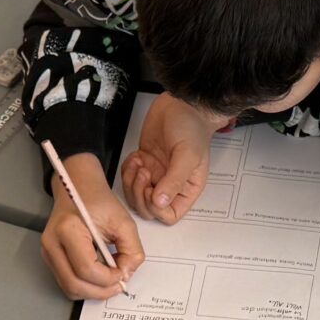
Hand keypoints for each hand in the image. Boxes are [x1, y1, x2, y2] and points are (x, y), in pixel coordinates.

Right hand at [40, 154, 143, 299]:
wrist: (78, 189)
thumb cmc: (98, 202)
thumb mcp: (124, 222)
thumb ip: (131, 250)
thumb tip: (127, 274)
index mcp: (68, 229)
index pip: (87, 269)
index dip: (108, 278)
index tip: (123, 272)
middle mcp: (52, 243)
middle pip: (74, 284)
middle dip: (101, 291)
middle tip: (119, 284)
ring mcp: (48, 252)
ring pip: (69, 288)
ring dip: (93, 291)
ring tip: (110, 280)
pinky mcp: (50, 258)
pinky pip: (67, 282)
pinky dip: (85, 286)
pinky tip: (99, 277)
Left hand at [120, 95, 218, 224]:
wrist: (182, 103)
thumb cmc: (192, 128)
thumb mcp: (187, 155)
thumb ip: (174, 181)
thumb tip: (160, 202)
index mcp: (186, 189)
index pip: (169, 215)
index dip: (156, 209)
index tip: (152, 190)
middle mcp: (170, 185)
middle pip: (148, 208)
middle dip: (140, 194)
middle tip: (144, 172)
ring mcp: (155, 175)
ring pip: (135, 194)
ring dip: (131, 181)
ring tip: (139, 163)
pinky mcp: (144, 163)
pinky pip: (128, 177)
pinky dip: (127, 169)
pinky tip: (136, 156)